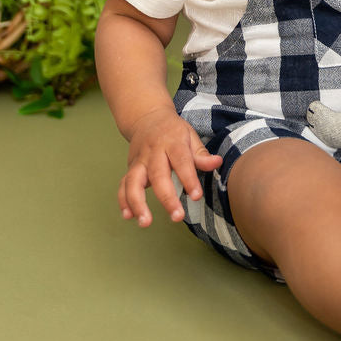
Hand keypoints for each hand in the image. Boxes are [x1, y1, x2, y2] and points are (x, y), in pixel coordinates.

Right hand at [118, 106, 222, 227]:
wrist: (146, 118)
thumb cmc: (173, 131)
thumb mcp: (190, 136)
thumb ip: (201, 153)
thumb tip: (217, 163)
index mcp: (172, 142)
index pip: (181, 161)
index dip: (189, 179)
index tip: (196, 196)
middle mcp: (153, 152)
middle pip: (158, 175)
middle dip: (166, 198)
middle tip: (177, 217)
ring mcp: (139, 161)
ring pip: (133, 182)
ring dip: (137, 203)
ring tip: (145, 222)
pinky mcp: (130, 168)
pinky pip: (123, 185)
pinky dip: (123, 201)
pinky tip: (129, 216)